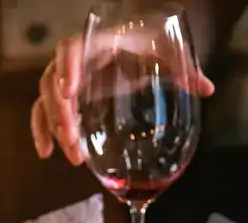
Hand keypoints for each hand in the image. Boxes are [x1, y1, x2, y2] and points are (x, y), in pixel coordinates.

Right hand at [31, 34, 214, 165]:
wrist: (135, 41)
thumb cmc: (149, 44)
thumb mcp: (168, 52)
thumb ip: (185, 69)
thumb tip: (206, 88)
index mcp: (98, 43)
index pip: (72, 49)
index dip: (68, 70)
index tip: (70, 93)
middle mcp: (76, 59)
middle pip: (54, 82)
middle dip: (61, 114)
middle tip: (73, 141)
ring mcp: (67, 78)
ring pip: (47, 100)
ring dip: (54, 128)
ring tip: (73, 155)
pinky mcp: (66, 96)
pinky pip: (43, 111)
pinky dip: (41, 131)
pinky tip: (45, 153)